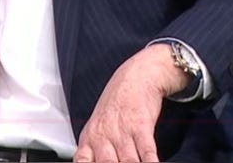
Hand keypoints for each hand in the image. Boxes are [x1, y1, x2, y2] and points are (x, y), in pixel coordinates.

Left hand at [74, 44, 190, 161]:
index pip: (83, 162)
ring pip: (128, 162)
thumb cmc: (116, 107)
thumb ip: (96, 151)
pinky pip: (146, 151)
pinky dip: (150, 162)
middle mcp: (103, 136)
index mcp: (89, 138)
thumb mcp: (98, 127)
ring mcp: (122, 131)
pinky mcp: (141, 126)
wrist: (135, 78)